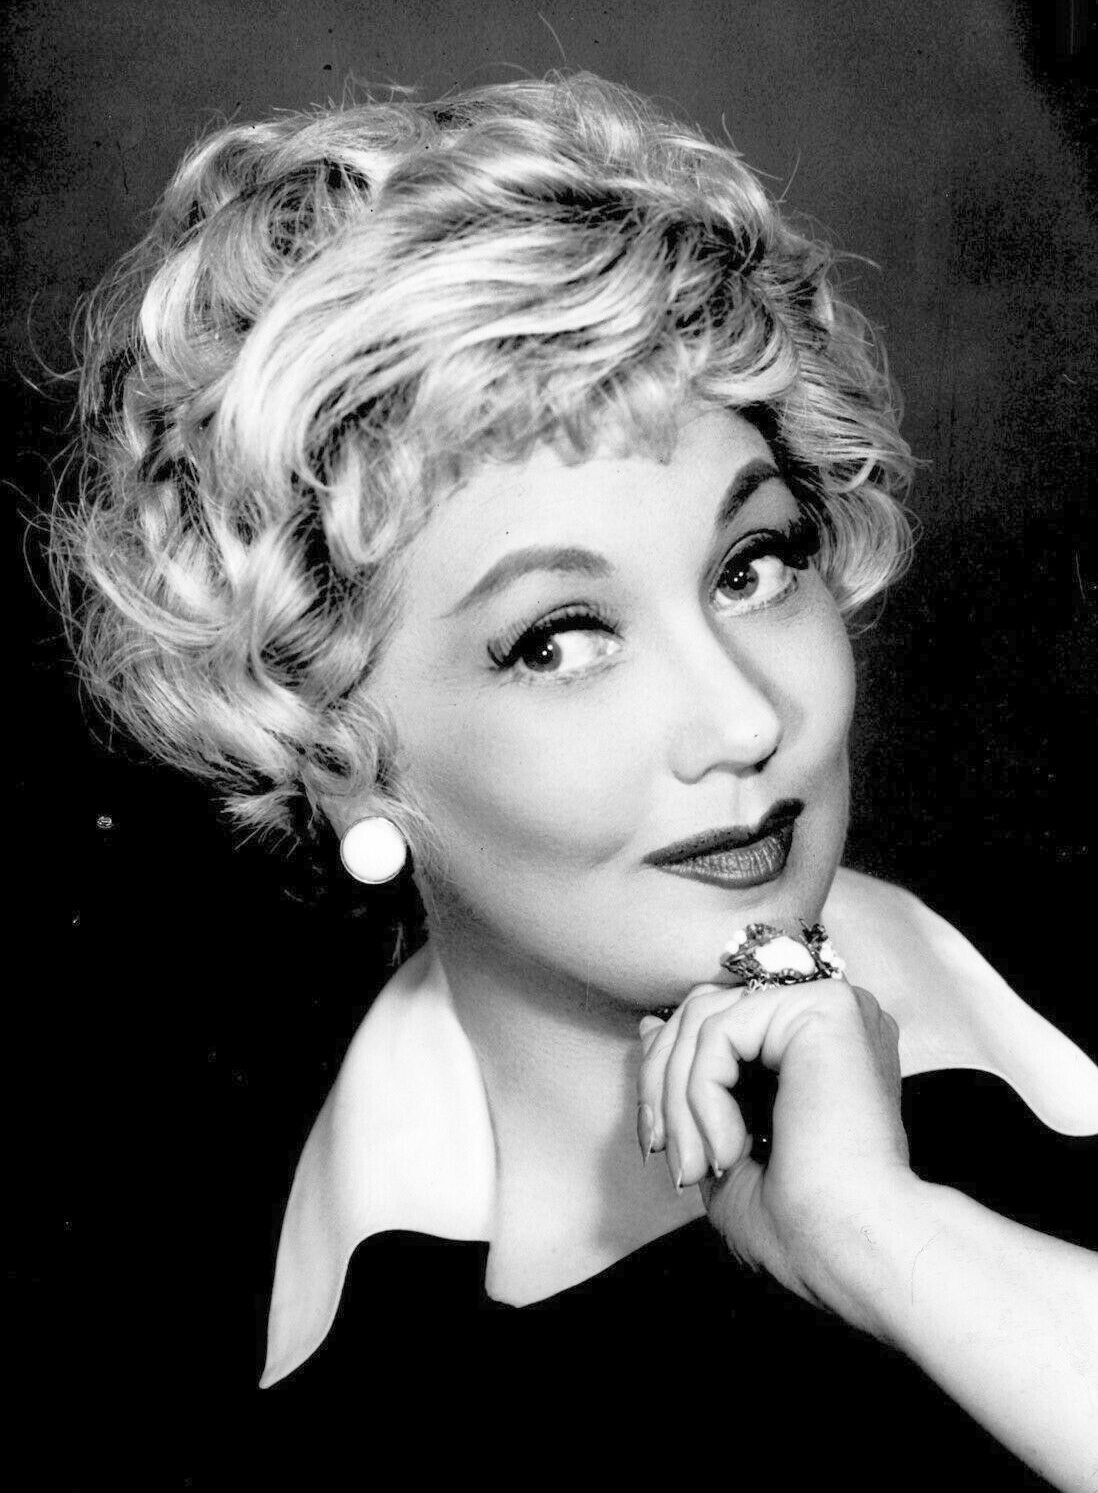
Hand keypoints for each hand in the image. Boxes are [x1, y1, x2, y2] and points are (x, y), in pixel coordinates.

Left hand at [637, 977, 916, 1332]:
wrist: (856, 1248)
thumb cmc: (804, 1224)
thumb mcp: (720, 1147)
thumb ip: (689, 1084)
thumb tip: (649, 1025)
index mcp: (811, 1045)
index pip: (713, 1022)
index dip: (665, 1075)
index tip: (658, 1141)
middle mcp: (824, 1016)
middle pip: (701, 1013)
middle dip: (661, 1088)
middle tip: (667, 1156)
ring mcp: (828, 1006)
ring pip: (703, 1020)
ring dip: (678, 1101)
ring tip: (696, 1164)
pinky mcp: (824, 1007)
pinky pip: (721, 1031)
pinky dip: (703, 1096)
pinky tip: (729, 1149)